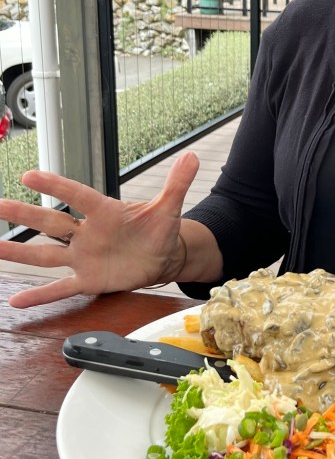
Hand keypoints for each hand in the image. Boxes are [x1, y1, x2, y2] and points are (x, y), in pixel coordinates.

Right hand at [0, 151, 199, 308]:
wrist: (163, 256)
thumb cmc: (159, 228)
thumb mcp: (170, 208)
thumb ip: (177, 184)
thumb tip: (193, 157)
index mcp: (105, 211)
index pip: (77, 195)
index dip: (55, 186)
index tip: (30, 175)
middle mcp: (87, 232)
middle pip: (51, 222)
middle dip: (23, 214)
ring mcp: (84, 256)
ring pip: (46, 255)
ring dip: (18, 253)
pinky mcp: (88, 279)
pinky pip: (61, 288)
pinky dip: (40, 295)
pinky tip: (16, 300)